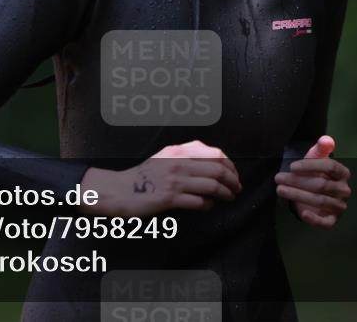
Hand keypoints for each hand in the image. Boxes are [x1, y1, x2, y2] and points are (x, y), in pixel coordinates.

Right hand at [78, 140, 241, 216]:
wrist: (120, 190)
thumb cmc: (143, 177)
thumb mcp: (164, 157)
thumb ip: (185, 155)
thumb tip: (211, 160)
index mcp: (178, 151)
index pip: (215, 154)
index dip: (230, 165)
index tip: (234, 174)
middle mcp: (178, 162)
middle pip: (217, 169)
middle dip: (233, 181)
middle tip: (237, 189)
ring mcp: (174, 180)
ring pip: (212, 185)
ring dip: (225, 194)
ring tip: (229, 198)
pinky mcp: (170, 198)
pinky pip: (199, 202)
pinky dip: (209, 205)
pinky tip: (209, 206)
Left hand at [274, 135, 350, 229]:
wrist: (315, 194)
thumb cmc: (316, 174)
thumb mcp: (316, 159)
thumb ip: (321, 148)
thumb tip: (325, 139)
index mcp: (343, 173)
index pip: (330, 166)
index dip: (311, 166)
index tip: (292, 166)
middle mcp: (344, 190)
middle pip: (321, 185)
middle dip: (298, 181)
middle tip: (279, 178)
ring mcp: (339, 206)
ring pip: (320, 201)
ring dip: (298, 195)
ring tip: (280, 189)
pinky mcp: (332, 220)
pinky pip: (325, 223)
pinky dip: (314, 219)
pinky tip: (302, 213)